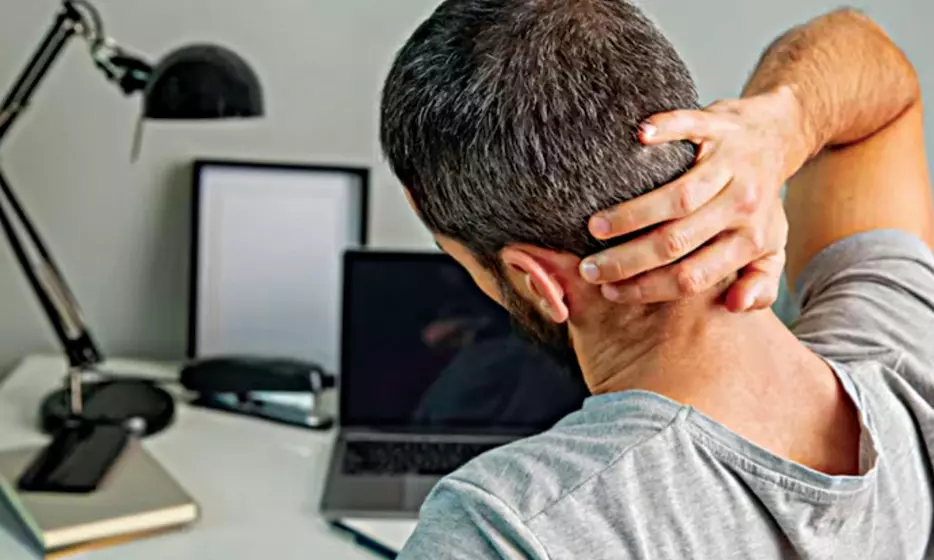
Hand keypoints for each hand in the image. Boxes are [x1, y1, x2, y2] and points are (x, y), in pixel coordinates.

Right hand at [579, 89, 808, 310]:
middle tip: (590, 269)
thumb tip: (735, 307)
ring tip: (593, 227)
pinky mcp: (719, 125)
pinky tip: (637, 137)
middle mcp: (743, 204)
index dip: (648, 288)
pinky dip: (665, 129)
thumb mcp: (771, 248)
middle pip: (676, 241)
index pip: (693, 276)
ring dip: (631, 214)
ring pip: (678, 196)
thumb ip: (760, 284)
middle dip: (627, 260)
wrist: (778, 136)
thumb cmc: (761, 200)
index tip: (611, 293)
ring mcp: (731, 163)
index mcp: (752, 240)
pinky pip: (691, 127)